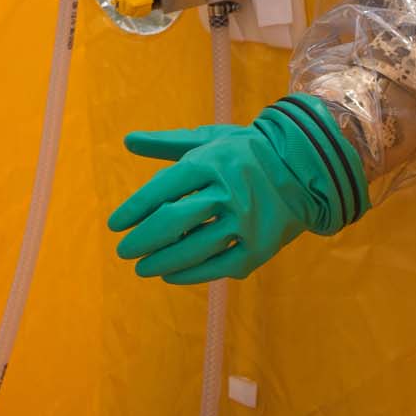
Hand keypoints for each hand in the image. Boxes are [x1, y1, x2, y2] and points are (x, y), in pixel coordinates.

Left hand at [107, 97, 366, 284]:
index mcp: (209, 162)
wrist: (301, 168)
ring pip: (194, 248)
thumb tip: (127, 141)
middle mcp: (226, 191)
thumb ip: (165, 143)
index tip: (114, 225)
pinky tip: (171, 276)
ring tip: (142, 268)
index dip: (135, 209)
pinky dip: (192, 274)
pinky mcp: (259, 247)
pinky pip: (219, 266)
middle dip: (143, 239)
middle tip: (123, 251)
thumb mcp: (206, 139)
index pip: (162, 189)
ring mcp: (244, 222)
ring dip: (163, 261)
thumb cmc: (242, 151)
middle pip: (174, 220)